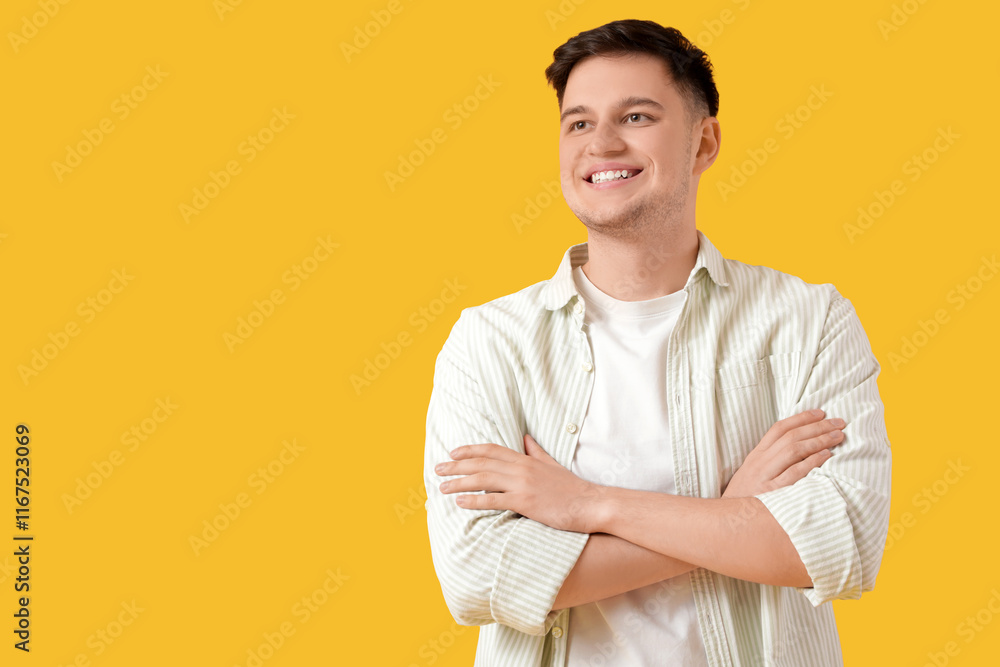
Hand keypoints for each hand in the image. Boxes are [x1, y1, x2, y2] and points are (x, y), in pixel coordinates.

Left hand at [435, 434, 601, 532]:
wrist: (591, 503)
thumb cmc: (572, 488)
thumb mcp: (552, 464)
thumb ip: (535, 451)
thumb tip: (524, 437)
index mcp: (526, 459)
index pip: (491, 450)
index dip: (470, 450)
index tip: (453, 453)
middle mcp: (521, 468)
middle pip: (481, 463)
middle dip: (456, 466)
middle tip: (437, 469)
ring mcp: (522, 485)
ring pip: (483, 480)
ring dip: (459, 482)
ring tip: (442, 488)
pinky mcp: (525, 502)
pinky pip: (493, 500)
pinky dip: (474, 500)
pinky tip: (460, 501)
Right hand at [721, 409, 844, 497]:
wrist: (730, 521)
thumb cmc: (747, 497)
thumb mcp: (753, 473)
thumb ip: (771, 460)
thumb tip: (800, 446)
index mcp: (756, 455)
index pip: (779, 428)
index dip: (801, 418)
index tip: (821, 413)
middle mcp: (760, 462)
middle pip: (790, 436)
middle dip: (817, 427)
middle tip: (838, 423)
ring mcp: (765, 476)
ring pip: (793, 450)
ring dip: (818, 440)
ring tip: (837, 436)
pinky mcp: (773, 493)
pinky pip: (794, 473)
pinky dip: (811, 462)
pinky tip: (826, 456)